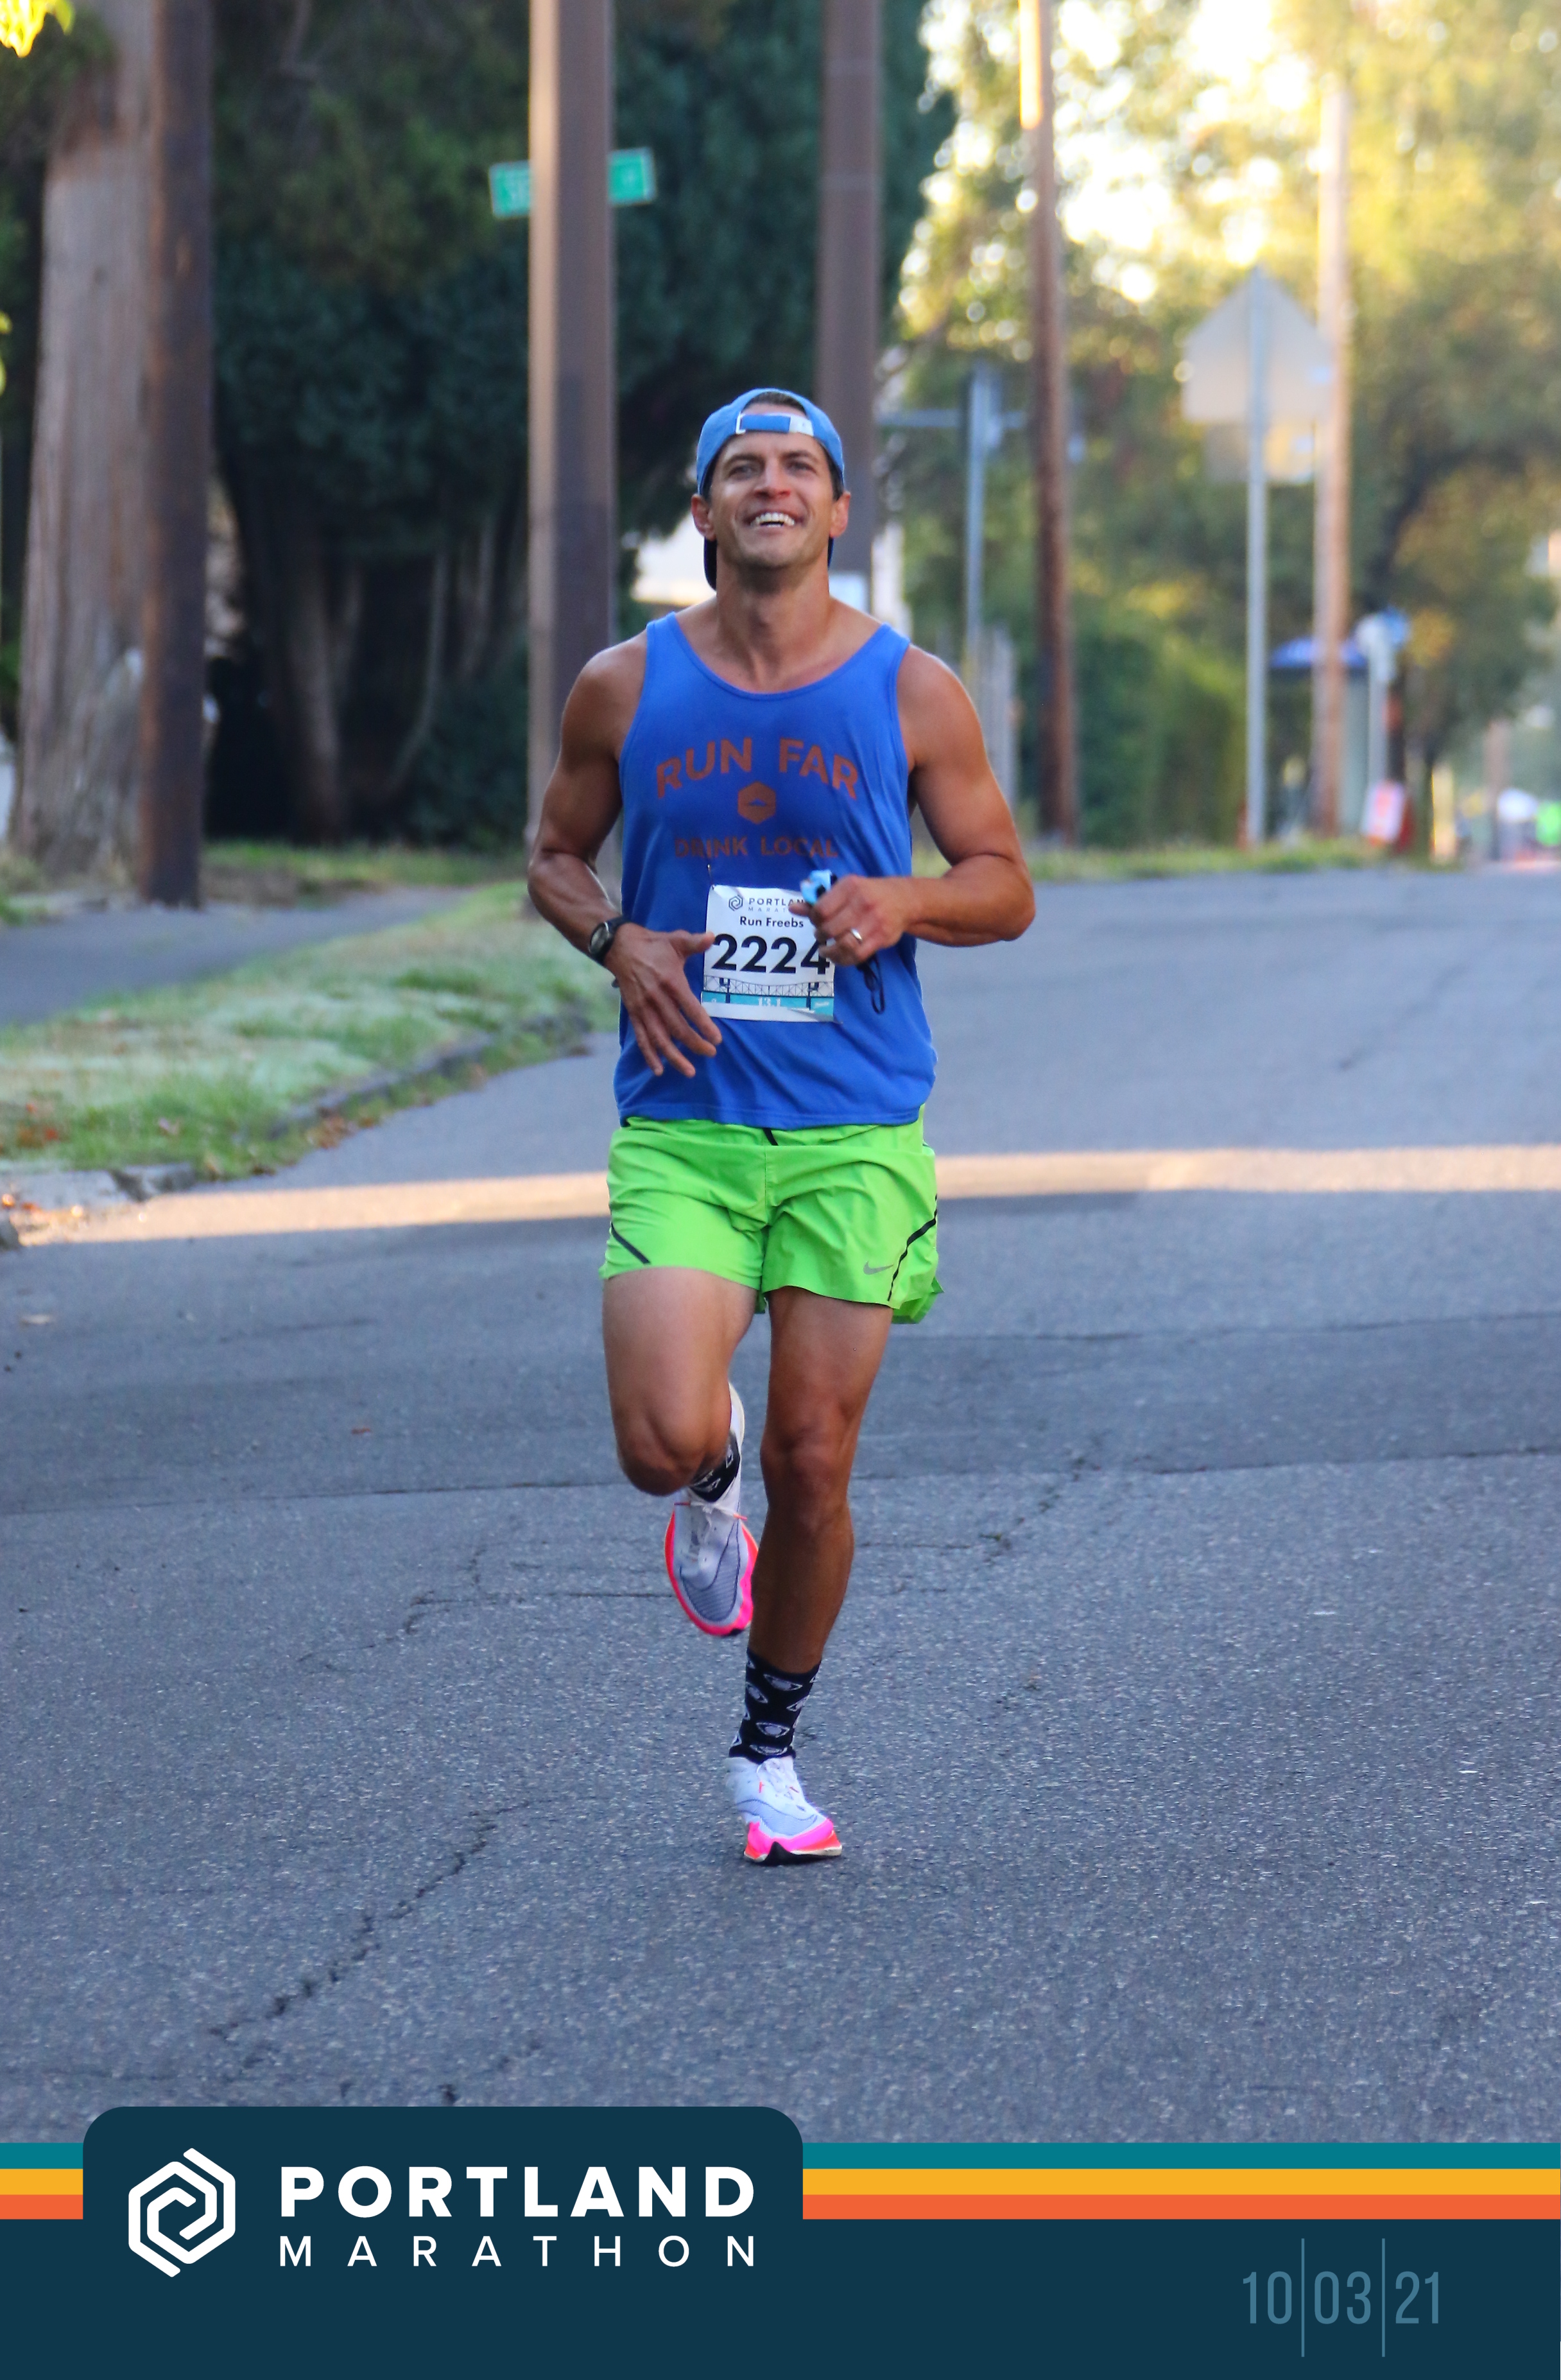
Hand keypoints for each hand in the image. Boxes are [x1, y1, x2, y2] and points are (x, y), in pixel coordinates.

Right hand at [606, 923, 720, 1078]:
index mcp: (670, 982)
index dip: (704, 1025)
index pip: (690, 1008)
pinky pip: (641, 1038)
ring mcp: (643, 1008)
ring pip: (659, 1038)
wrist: (620, 947)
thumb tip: (713, 937)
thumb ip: (694, 942)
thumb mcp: (675, 940)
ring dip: (674, 1057)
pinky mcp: (634, 1013)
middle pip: (677, 1028)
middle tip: (710, 1053)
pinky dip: (649, 1055)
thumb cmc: (653, 945)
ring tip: (689, 1071)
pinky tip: (659, 1070)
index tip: (717, 1039)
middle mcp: (656, 998)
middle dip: (694, 1044)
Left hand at [791, 874, 910, 967]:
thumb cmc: (867, 893)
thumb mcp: (844, 890)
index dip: (813, 919)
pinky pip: (857, 955)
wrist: (903, 900)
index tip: (816, 922)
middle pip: (830, 929)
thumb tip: (792, 907)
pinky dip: (843, 960)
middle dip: (820, 936)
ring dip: (830, 952)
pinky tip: (838, 957)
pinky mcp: (881, 938)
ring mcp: (873, 922)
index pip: (821, 909)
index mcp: (850, 887)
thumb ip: (818, 900)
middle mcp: (862, 903)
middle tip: (821, 936)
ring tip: (825, 950)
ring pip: (844, 945)